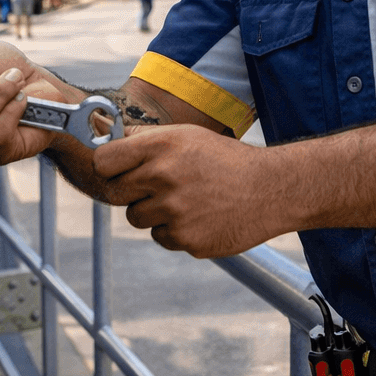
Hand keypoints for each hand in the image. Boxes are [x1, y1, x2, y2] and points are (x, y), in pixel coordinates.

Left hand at [92, 125, 286, 257]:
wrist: (271, 189)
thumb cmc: (226, 160)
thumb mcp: (187, 136)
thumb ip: (145, 139)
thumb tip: (105, 135)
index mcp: (161, 147)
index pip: (104, 162)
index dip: (108, 167)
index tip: (116, 170)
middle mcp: (164, 177)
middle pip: (115, 194)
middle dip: (130, 192)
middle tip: (156, 187)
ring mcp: (174, 211)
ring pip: (137, 218)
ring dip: (154, 213)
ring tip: (188, 200)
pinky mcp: (186, 239)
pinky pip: (161, 237)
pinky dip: (175, 231)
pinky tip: (200, 217)